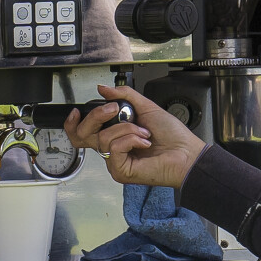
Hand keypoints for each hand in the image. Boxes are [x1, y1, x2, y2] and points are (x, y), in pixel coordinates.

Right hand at [63, 83, 205, 190]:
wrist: (186, 152)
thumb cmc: (172, 136)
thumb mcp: (146, 107)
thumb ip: (124, 95)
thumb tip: (103, 89)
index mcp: (114, 135)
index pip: (83, 133)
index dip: (74, 124)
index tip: (77, 111)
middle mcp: (112, 149)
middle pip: (83, 135)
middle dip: (96, 116)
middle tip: (115, 109)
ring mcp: (115, 162)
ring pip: (103, 138)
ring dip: (127, 129)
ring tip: (144, 133)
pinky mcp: (120, 171)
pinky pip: (114, 148)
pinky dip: (131, 139)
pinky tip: (144, 143)